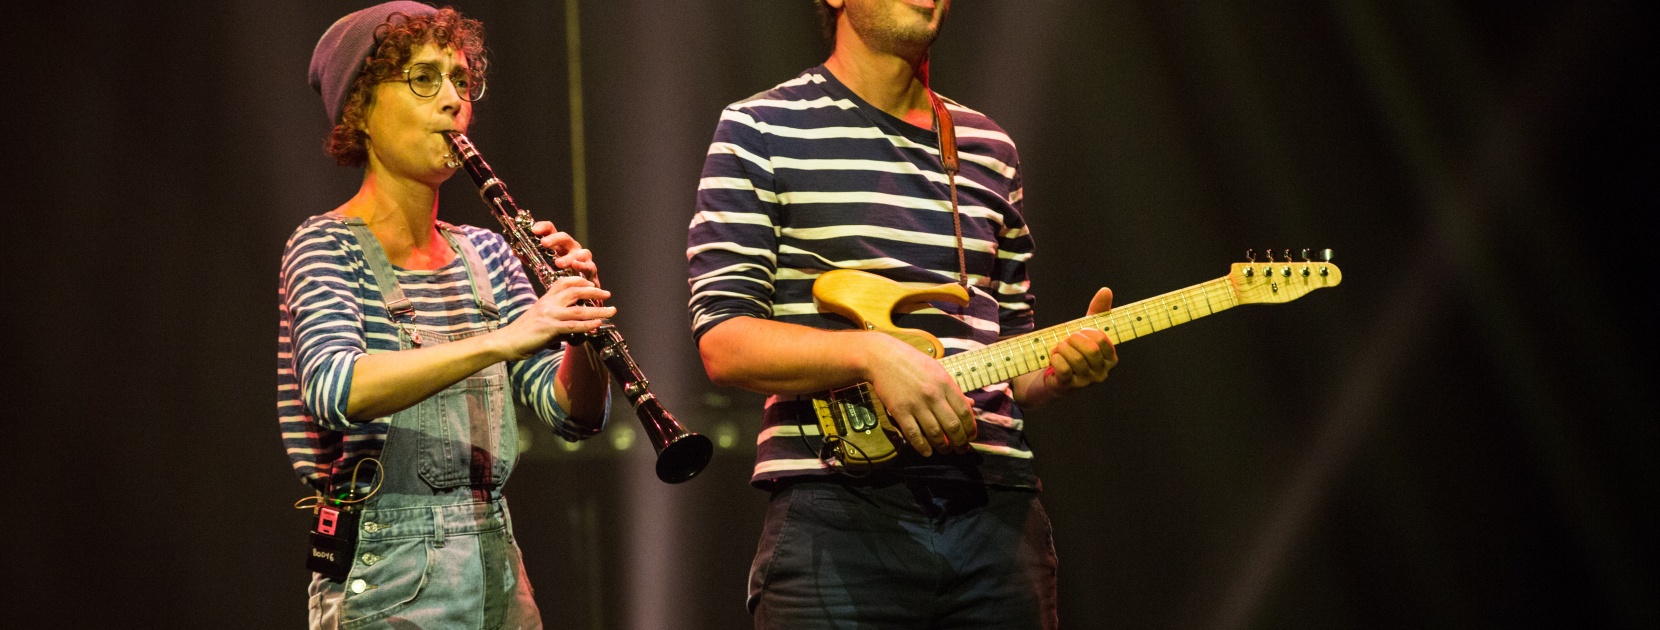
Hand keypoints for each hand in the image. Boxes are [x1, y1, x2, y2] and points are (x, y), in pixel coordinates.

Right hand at [496, 275, 614, 359]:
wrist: (506, 341)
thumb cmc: (522, 334)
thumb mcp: (541, 323)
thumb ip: (558, 325)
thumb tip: (572, 333)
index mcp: (545, 299)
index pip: (563, 282)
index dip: (579, 281)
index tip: (592, 284)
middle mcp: (548, 303)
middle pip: (575, 291)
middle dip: (594, 292)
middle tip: (608, 294)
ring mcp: (549, 315)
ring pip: (579, 310)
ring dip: (598, 311)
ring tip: (611, 311)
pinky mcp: (549, 328)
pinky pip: (573, 325)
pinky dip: (587, 325)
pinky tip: (597, 324)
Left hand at [529, 221, 599, 288]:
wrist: (576, 291)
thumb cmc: (558, 275)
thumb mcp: (542, 265)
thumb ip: (530, 257)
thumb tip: (514, 250)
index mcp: (558, 244)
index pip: (551, 229)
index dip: (543, 227)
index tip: (533, 230)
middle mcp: (571, 248)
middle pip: (565, 237)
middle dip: (554, 239)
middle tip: (544, 243)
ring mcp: (583, 258)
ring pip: (580, 252)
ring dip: (568, 257)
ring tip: (558, 263)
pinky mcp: (591, 270)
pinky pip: (590, 266)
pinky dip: (584, 266)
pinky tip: (576, 267)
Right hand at [860, 334, 975, 456]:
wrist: (883, 357)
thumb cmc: (913, 362)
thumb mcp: (938, 370)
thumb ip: (953, 389)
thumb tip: (970, 405)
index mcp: (945, 383)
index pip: (964, 412)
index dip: (970, 428)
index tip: (971, 436)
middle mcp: (933, 395)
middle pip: (953, 426)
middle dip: (960, 442)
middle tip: (961, 449)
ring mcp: (916, 404)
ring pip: (935, 433)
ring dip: (943, 447)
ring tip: (946, 450)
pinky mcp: (899, 411)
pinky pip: (914, 434)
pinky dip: (922, 447)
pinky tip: (928, 452)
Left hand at [1043, 287, 1118, 390]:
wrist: (1053, 372)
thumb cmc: (1074, 350)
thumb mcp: (1086, 330)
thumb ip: (1098, 311)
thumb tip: (1106, 290)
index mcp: (1110, 358)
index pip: (1102, 340)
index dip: (1087, 332)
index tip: (1079, 332)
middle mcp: (1102, 372)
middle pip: (1090, 350)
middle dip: (1074, 340)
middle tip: (1066, 340)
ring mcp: (1086, 382)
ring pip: (1075, 359)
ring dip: (1061, 349)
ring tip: (1058, 348)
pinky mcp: (1069, 387)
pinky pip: (1063, 369)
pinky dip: (1055, 359)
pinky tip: (1053, 357)